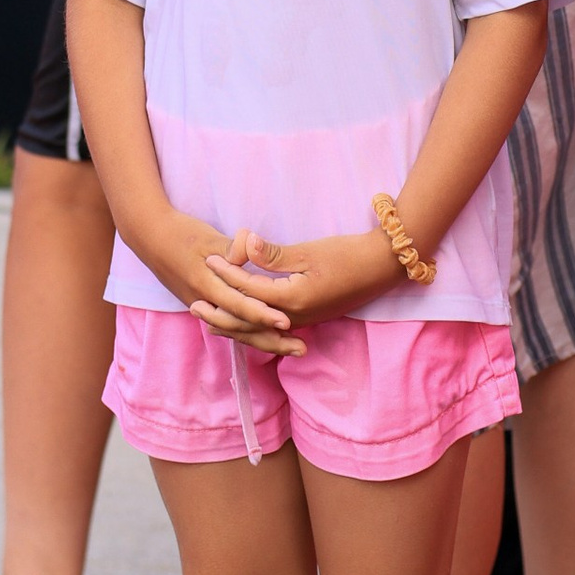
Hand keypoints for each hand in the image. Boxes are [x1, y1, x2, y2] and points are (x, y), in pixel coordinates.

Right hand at [132, 208, 302, 353]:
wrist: (149, 236)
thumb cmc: (180, 232)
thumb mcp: (208, 236)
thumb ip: (232, 247)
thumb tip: (251, 245)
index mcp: (207, 284)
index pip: (239, 306)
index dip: (263, 315)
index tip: (287, 322)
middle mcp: (204, 301)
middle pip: (241, 328)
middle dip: (271, 340)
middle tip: (300, 348)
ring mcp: (200, 304)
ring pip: (235, 330)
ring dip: (262, 340)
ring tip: (288, 348)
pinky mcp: (200, 303)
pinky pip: (226, 324)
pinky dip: (245, 332)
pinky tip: (261, 338)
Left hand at [188, 226, 401, 346]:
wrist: (382, 268)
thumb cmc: (347, 255)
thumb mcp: (309, 251)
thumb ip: (275, 254)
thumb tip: (246, 244)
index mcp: (292, 299)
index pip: (249, 289)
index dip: (227, 273)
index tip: (208, 259)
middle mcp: (295, 316)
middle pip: (248, 321)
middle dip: (220, 314)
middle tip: (193, 306)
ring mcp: (303, 320)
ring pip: (260, 330)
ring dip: (234, 326)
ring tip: (210, 323)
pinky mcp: (309, 318)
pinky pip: (273, 329)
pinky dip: (254, 328)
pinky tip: (245, 324)